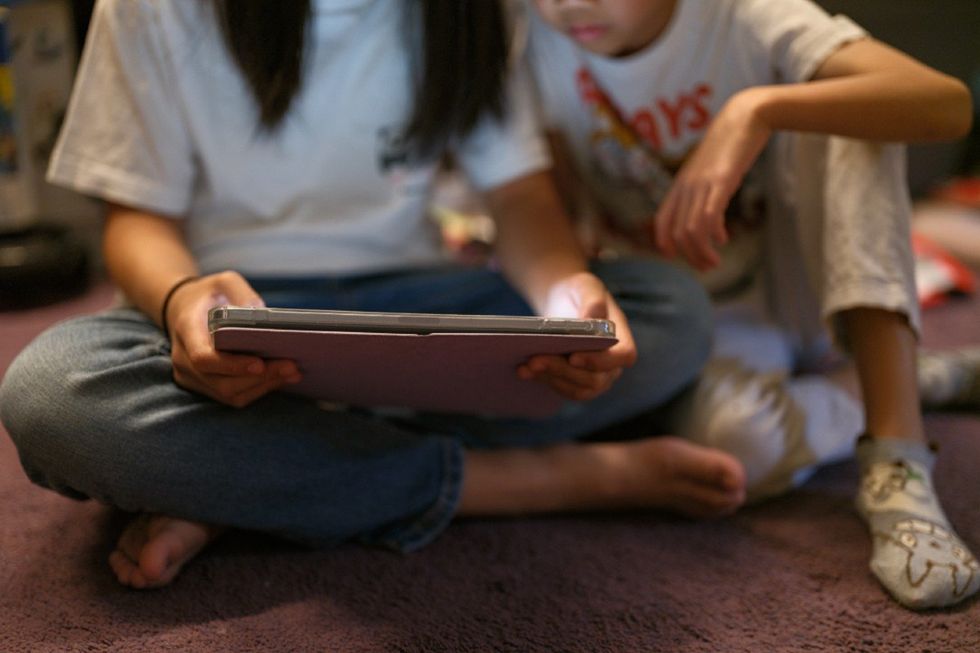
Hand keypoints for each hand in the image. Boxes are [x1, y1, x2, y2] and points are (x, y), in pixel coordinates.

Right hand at [165, 271, 301, 406]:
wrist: (184, 309)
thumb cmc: (209, 294)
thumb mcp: (224, 281)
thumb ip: (241, 292)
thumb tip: (262, 312)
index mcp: (186, 330)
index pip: (203, 358)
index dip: (232, 365)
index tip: (260, 363)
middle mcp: (183, 358)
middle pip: (221, 381)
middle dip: (259, 378)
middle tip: (291, 367)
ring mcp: (191, 376)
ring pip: (228, 393)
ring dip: (263, 386)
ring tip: (292, 372)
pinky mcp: (203, 386)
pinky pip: (231, 396)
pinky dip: (258, 389)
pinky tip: (280, 378)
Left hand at [518, 271, 636, 401]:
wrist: (563, 301)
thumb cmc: (579, 293)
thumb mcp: (586, 287)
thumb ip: (593, 301)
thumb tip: (593, 318)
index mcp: (622, 339)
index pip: (623, 357)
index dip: (601, 361)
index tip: (574, 357)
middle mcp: (612, 364)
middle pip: (595, 379)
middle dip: (563, 371)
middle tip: (536, 360)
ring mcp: (595, 377)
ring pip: (578, 389)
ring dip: (551, 378)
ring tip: (527, 366)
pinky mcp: (574, 382)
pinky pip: (563, 388)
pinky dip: (543, 380)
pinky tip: (524, 370)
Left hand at [653, 88, 771, 270]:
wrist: (744, 117)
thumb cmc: (728, 145)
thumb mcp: (709, 170)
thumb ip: (703, 190)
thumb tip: (708, 216)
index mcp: (680, 184)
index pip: (662, 220)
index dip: (664, 243)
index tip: (676, 256)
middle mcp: (686, 186)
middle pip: (677, 233)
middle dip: (690, 256)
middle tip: (707, 266)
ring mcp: (702, 184)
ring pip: (692, 230)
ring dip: (702, 252)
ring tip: (714, 261)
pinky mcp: (721, 181)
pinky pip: (709, 216)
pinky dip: (713, 234)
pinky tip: (723, 239)